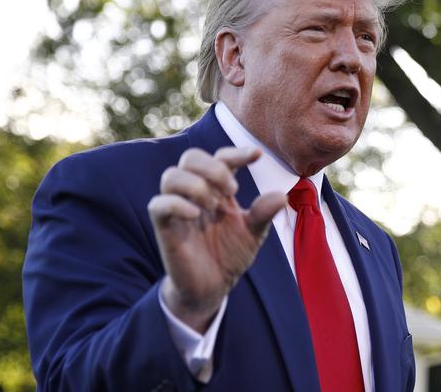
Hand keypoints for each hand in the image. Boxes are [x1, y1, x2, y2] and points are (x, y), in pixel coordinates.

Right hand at [148, 146, 285, 332]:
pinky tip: (197, 215)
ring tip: (213, 205)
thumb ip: (264, 213)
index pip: (221, 157)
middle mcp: (195, 193)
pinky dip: (177, 204)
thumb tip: (281, 195)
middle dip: (213, 168)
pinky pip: (159, 204)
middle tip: (232, 191)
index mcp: (217, 190)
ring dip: (196, 185)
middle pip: (191, 157)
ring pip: (171, 175)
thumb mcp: (253, 233)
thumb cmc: (230, 255)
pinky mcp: (165, 227)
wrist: (212, 288)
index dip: (237, 152)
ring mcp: (177, 208)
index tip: (257, 155)